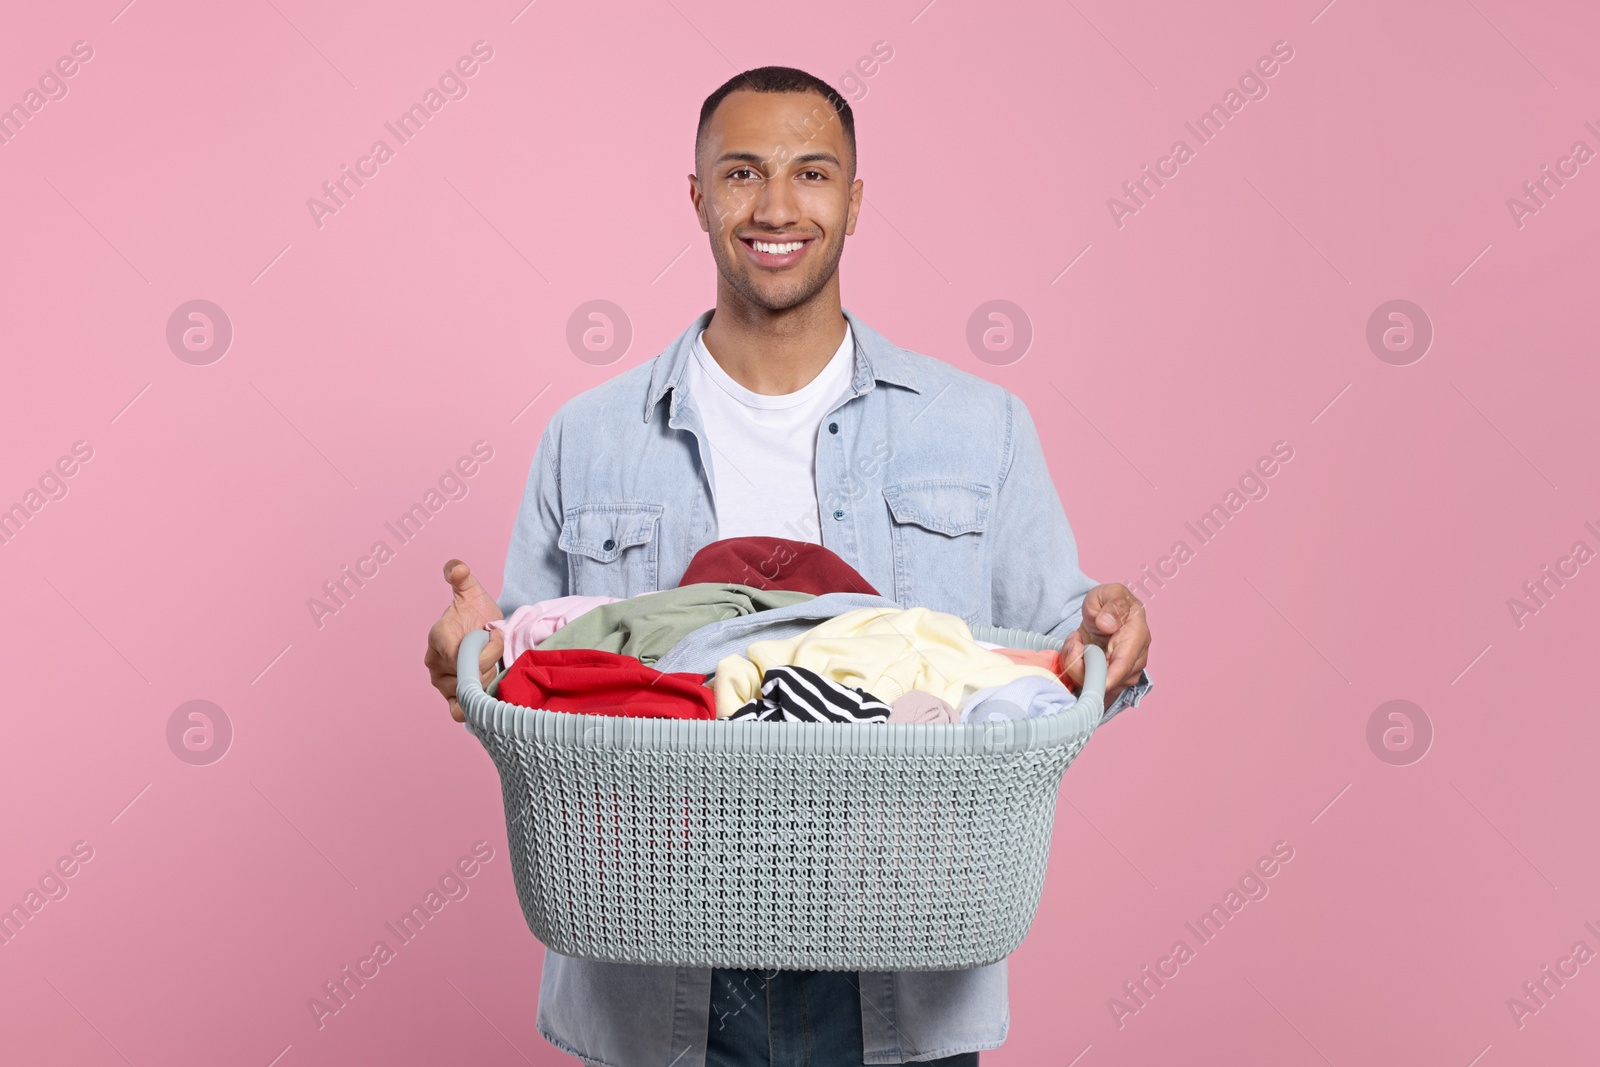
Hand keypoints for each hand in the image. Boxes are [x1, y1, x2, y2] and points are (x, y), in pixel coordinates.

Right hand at [424, 559, 504, 722]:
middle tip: (496, 649)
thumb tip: (456, 568)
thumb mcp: (472, 591)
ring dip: (489, 677)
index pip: (460, 653)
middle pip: (469, 672)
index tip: (494, 633)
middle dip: (489, 661)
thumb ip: (462, 577)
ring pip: (471, 689)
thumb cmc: (477, 613)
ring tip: (494, 662)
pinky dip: (473, 709)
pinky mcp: (455, 698)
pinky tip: (487, 699)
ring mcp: (444, 683)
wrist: (484, 632)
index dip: (485, 647)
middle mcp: (435, 664)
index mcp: (438, 638)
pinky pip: (458, 711)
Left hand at [1058, 583, 1149, 702]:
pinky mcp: (1115, 680)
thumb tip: (1108, 624)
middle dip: (1083, 666)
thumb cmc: (1109, 602)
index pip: (1125, 663)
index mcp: (1138, 634)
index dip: (1109, 675)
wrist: (1104, 614)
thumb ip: (1112, 605)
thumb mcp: (1109, 593)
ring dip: (1078, 667)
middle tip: (1074, 641)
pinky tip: (1078, 654)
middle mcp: (1137, 658)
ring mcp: (1127, 672)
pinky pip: (1093, 686)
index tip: (1091, 676)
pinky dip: (1078, 673)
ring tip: (1076, 641)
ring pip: (1099, 685)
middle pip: (1110, 679)